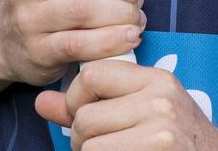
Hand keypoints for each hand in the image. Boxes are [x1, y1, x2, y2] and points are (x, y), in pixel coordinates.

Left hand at [34, 59, 217, 149]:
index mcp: (155, 79)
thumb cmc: (177, 140)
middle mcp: (159, 100)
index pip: (93, 73)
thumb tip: (40, 102)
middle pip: (85, 117)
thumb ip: (91, 103)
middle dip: (82, 138)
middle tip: (102, 146)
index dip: (78, 98)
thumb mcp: (143, 110)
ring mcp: (160, 131)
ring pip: (88, 145)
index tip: (86, 115)